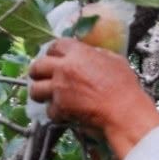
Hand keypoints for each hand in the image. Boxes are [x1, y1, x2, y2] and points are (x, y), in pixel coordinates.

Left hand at [29, 38, 158, 159]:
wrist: (123, 111)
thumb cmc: (124, 87)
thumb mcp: (114, 60)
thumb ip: (97, 55)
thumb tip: (92, 54)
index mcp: (77, 53)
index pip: (54, 46)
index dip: (52, 52)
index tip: (53, 58)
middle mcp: (64, 68)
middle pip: (37, 66)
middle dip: (37, 72)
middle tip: (41, 77)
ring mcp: (59, 88)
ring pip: (35, 89)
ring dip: (39, 93)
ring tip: (45, 96)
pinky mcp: (60, 107)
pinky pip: (49, 110)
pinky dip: (55, 113)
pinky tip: (62, 113)